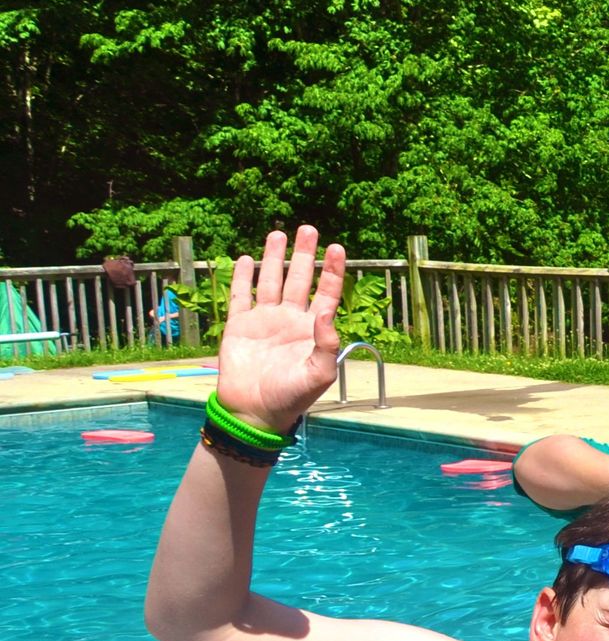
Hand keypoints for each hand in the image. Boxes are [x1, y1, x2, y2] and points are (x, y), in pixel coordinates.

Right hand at [218, 226, 347, 430]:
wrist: (254, 412)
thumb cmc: (291, 397)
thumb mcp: (318, 375)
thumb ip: (327, 345)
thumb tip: (326, 315)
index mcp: (313, 330)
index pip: (328, 294)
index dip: (333, 271)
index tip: (336, 248)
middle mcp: (290, 320)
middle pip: (300, 279)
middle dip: (304, 254)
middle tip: (308, 229)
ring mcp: (264, 320)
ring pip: (271, 281)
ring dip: (274, 258)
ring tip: (278, 234)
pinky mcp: (239, 326)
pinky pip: (241, 296)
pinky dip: (242, 278)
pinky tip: (245, 259)